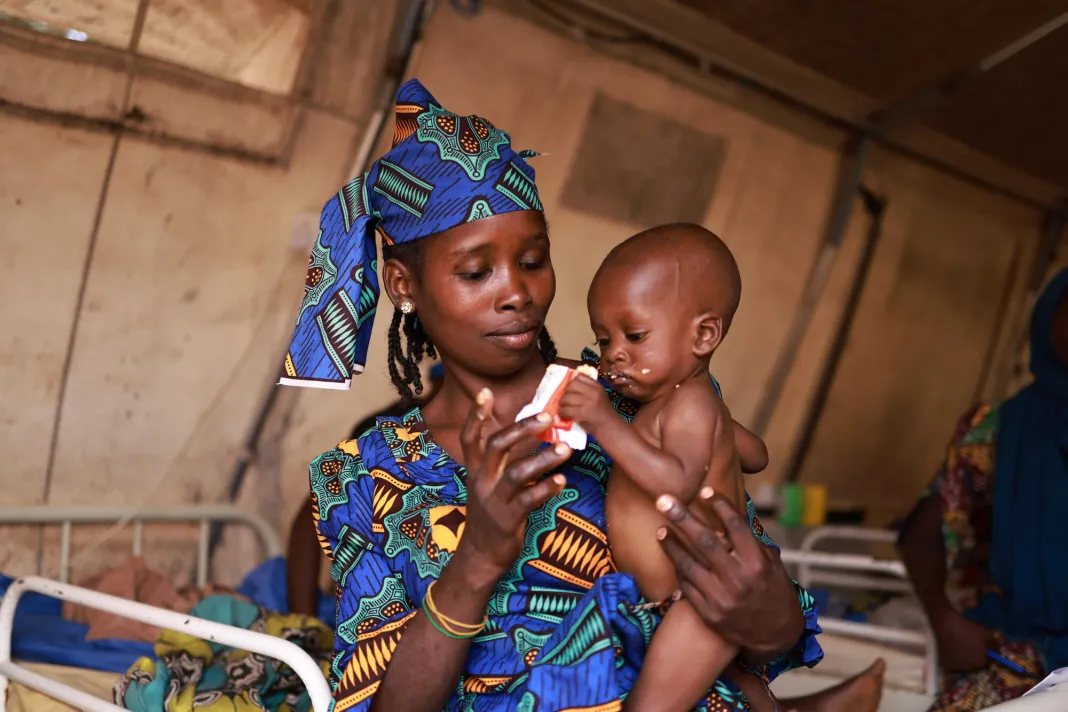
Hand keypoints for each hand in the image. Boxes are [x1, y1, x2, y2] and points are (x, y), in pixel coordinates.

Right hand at [454, 389, 572, 586]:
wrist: (481, 554)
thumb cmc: (492, 512)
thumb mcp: (488, 483)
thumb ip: (503, 459)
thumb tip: (528, 430)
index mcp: (475, 470)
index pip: (470, 438)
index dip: (476, 416)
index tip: (486, 393)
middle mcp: (481, 481)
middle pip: (497, 447)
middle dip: (522, 429)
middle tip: (548, 417)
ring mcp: (493, 500)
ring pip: (517, 473)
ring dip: (543, 459)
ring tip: (565, 449)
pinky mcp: (507, 520)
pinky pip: (528, 500)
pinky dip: (546, 489)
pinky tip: (562, 481)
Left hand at [559, 374, 614, 433]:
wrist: (610, 427)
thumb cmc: (603, 413)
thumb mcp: (599, 396)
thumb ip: (588, 389)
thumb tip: (569, 385)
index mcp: (597, 386)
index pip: (580, 376)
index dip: (572, 382)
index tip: (571, 389)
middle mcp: (593, 392)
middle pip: (571, 385)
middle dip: (566, 392)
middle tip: (566, 400)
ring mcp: (588, 402)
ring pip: (566, 397)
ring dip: (562, 404)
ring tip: (564, 408)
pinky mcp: (582, 413)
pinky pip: (566, 409)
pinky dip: (562, 412)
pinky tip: (565, 415)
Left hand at [656, 490, 802, 662]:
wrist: (776, 635)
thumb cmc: (774, 592)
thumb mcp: (772, 564)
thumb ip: (750, 543)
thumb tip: (726, 516)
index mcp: (757, 563)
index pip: (735, 527)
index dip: (719, 506)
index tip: (704, 490)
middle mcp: (739, 579)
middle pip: (705, 541)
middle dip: (682, 517)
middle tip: (663, 499)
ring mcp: (721, 598)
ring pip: (688, 565)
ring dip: (671, 545)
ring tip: (660, 529)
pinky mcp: (709, 613)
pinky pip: (686, 586)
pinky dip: (678, 569)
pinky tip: (672, 556)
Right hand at [933, 607, 996, 671]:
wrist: (945, 623)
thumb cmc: (967, 628)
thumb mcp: (986, 633)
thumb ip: (995, 644)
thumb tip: (998, 650)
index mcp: (980, 661)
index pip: (989, 663)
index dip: (987, 655)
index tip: (985, 648)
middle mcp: (969, 667)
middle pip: (976, 664)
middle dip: (976, 657)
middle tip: (973, 646)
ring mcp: (955, 666)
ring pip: (964, 664)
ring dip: (965, 658)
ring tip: (962, 646)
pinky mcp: (945, 663)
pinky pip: (953, 663)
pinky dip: (954, 658)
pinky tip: (953, 648)